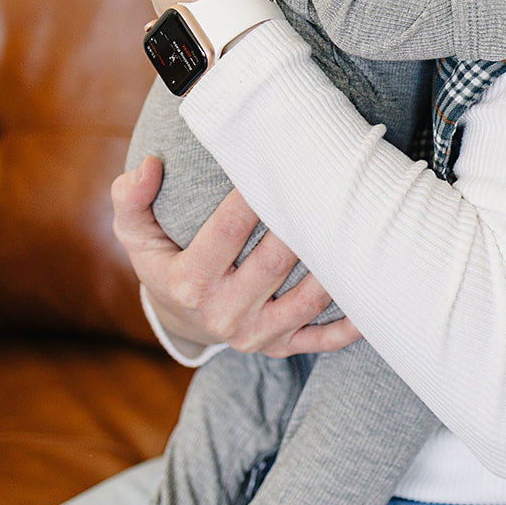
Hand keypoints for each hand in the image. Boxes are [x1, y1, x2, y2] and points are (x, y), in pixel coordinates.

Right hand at [111, 155, 360, 358]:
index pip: (228, 230)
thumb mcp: (134, 234)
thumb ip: (131, 199)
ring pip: (309, 298)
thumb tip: (148, 165)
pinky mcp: (282, 346)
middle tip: (330, 180)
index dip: (254, 194)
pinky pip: (325, 339)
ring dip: (336, 263)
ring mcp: (257, 335)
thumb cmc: (163, 260)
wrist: (178, 321)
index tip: (278, 158)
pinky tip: (374, 292)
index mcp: (189, 282)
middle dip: (303, 222)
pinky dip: (353, 322)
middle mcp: (224, 314)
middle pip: (275, 261)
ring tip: (358, 220)